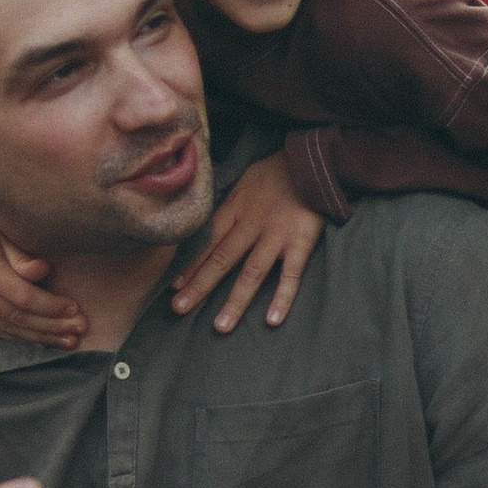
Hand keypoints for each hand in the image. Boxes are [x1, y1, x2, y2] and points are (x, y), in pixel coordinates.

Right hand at [0, 213, 86, 348]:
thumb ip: (20, 250)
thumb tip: (42, 271)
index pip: (23, 298)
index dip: (52, 307)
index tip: (76, 308)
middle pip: (19, 318)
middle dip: (53, 326)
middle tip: (81, 330)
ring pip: (10, 330)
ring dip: (43, 337)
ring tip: (70, 341)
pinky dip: (25, 337)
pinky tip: (46, 340)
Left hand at [169, 152, 327, 329]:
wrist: (314, 161)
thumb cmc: (277, 172)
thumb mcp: (244, 181)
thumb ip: (229, 206)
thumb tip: (209, 225)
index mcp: (236, 209)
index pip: (207, 241)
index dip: (189, 265)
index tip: (173, 287)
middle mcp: (251, 225)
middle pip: (221, 259)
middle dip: (199, 286)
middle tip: (179, 308)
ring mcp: (276, 236)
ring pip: (252, 273)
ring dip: (235, 301)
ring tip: (221, 326)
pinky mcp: (301, 242)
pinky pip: (291, 275)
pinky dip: (282, 297)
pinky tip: (272, 320)